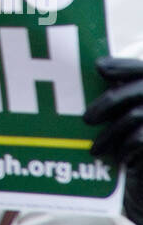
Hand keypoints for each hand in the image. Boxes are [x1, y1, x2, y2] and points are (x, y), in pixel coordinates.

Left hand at [84, 56, 142, 224]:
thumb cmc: (134, 144)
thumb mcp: (125, 116)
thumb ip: (119, 96)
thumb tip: (95, 69)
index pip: (140, 68)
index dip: (121, 66)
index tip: (99, 67)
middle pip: (139, 89)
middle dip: (108, 101)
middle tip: (86, 119)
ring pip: (136, 115)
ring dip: (110, 133)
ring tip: (94, 148)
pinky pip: (140, 138)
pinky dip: (125, 147)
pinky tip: (118, 158)